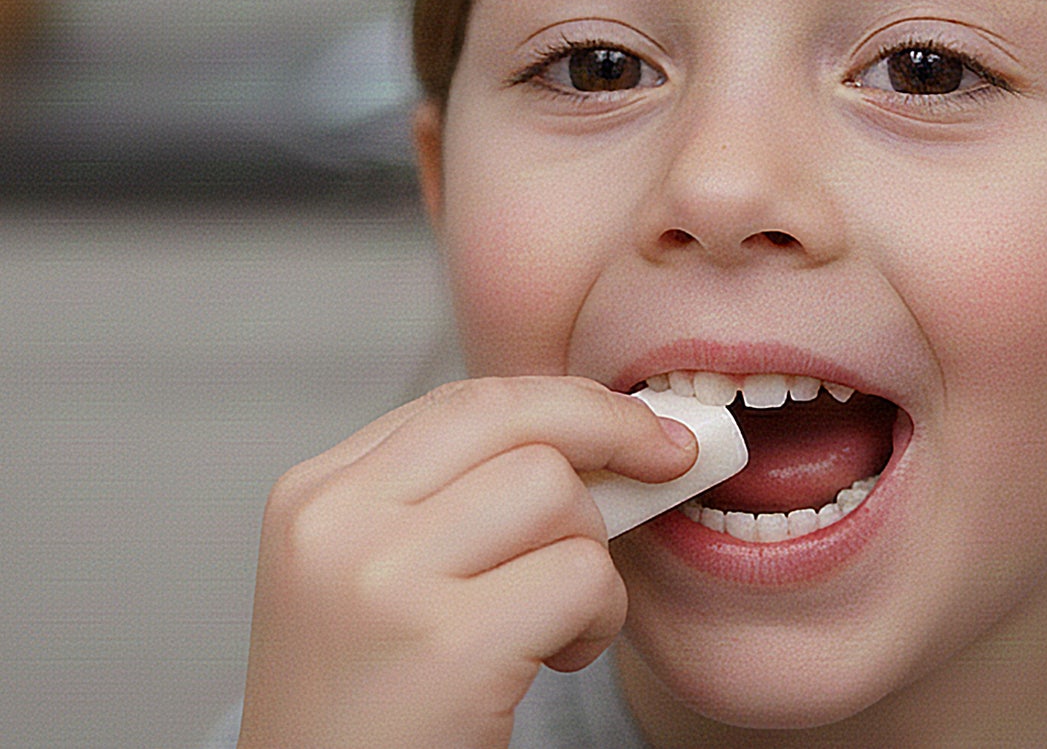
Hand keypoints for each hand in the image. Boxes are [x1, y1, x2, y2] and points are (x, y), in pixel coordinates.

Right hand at [235, 375, 696, 748]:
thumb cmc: (372, 709)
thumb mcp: (375, 576)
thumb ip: (453, 496)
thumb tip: (598, 432)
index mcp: (315, 494)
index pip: (464, 400)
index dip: (563, 402)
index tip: (627, 423)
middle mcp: (337, 523)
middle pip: (514, 415)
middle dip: (611, 426)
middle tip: (669, 457)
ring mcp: (384, 581)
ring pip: (554, 488)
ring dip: (591, 550)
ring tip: (560, 616)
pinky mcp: (448, 647)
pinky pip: (582, 574)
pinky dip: (601, 613)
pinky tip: (562, 654)